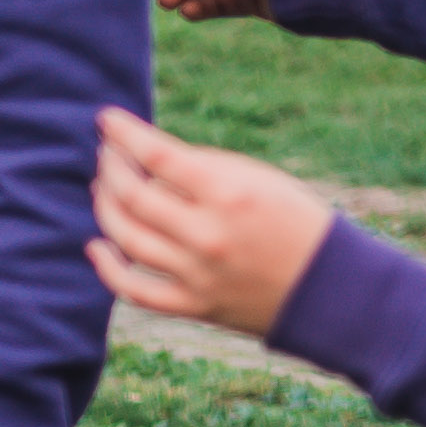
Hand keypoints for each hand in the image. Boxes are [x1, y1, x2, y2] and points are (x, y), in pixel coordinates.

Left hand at [85, 104, 334, 336]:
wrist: (328, 287)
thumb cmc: (294, 220)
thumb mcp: (258, 179)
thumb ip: (203, 167)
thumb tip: (147, 156)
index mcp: (229, 193)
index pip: (157, 155)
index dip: (123, 134)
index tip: (106, 120)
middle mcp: (208, 234)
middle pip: (133, 197)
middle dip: (111, 169)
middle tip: (106, 155)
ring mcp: (198, 275)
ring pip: (126, 239)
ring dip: (105, 208)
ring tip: (102, 187)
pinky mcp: (194, 306)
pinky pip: (134, 290)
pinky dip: (108, 267)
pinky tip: (98, 244)